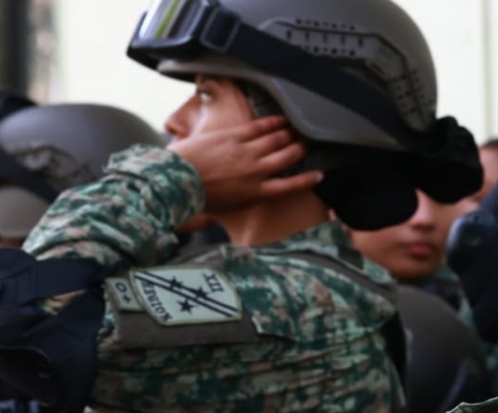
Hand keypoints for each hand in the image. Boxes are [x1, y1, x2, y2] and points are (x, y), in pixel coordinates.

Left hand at [168, 116, 323, 215]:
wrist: (177, 181)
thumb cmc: (199, 198)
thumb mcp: (228, 207)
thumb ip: (247, 198)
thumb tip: (255, 194)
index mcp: (256, 193)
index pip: (290, 186)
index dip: (308, 180)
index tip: (319, 175)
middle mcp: (256, 172)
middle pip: (288, 158)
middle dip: (300, 150)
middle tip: (307, 145)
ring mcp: (246, 152)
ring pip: (277, 140)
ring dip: (290, 134)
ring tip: (297, 130)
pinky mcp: (234, 136)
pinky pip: (260, 127)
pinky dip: (273, 123)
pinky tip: (282, 119)